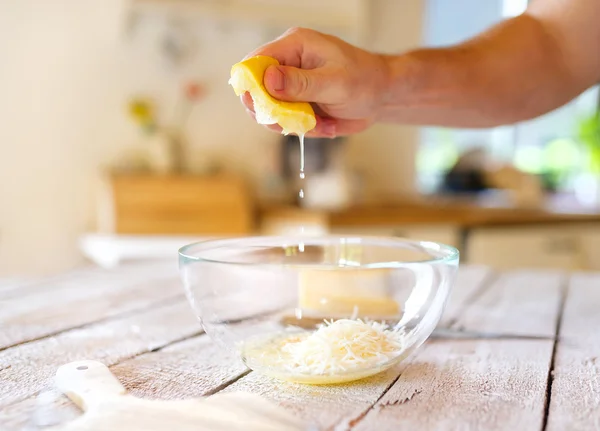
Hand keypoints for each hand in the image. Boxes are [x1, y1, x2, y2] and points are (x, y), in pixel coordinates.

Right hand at [241, 27, 390, 137]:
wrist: (382, 96)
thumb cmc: (365, 80)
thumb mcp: (335, 83)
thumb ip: (301, 83)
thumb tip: (267, 79)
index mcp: (294, 46)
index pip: (256, 62)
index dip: (252, 86)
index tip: (263, 108)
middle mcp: (288, 64)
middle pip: (255, 90)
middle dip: (272, 112)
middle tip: (294, 123)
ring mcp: (291, 85)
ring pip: (269, 110)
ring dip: (291, 124)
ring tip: (320, 124)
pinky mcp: (297, 103)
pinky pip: (286, 121)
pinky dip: (303, 129)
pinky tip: (326, 126)